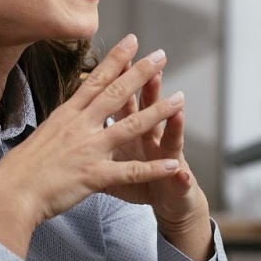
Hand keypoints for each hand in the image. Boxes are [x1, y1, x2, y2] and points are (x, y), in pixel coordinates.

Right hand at [0, 34, 184, 254]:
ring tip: (180, 99)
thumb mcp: (43, 136)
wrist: (10, 193)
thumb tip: (69, 117)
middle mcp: (80, 127)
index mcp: (67, 115)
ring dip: (158, 112)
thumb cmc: (21, 169)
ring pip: (130, 126)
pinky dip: (153, 169)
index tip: (132, 40)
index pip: (95, 80)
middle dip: (142, 73)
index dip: (116, 59)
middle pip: (116, 93)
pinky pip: (130, 171)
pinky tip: (172, 164)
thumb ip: (62, 126)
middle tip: (162, 54)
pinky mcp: (94, 175)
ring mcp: (88, 149)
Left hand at [104, 62, 210, 256]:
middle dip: (153, 91)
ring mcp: (169, 159)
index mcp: (133, 131)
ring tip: (179, 107)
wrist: (170, 201)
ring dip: (174, 124)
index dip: (121, 81)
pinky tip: (181, 173)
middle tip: (155, 67)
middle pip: (151, 111)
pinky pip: (179, 179)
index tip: (118, 60)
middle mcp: (154, 139)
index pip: (125, 101)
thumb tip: (79, 117)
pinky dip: (180, 177)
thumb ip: (103, 137)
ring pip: (171, 138)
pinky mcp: (179, 182)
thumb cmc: (140, 179)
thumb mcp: (116, 155)